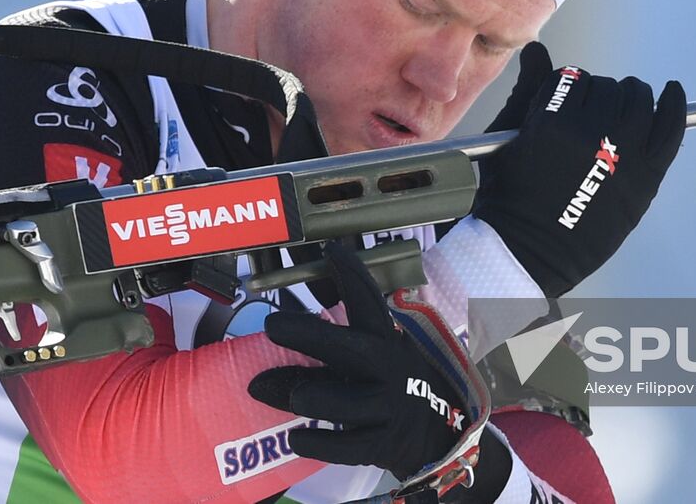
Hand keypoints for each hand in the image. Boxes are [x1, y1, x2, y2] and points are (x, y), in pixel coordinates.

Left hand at [247, 242, 466, 479]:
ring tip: (294, 396)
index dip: (353, 274)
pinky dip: (318, 442)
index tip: (331, 248)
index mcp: (387, 340)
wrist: (437, 437)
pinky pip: (346, 445)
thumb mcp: (366, 366)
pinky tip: (297, 439)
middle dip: (310, 335)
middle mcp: (390, 368)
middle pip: (350, 348)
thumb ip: (318, 363)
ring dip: (313, 396)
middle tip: (272, 324)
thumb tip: (258, 371)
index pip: (371, 301)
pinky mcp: (383, 444)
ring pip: (345, 402)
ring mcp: (389, 407)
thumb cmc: (390, 389)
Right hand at [474, 42, 686, 296]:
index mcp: (552, 124)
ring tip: (624, 103)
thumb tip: (538, 51)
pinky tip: (673, 92)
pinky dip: (675, 104)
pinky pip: (671, 128)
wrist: (529, 251)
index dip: (569, 85)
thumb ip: (527, 91)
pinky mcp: (646, 176)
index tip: (568, 98)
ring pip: (638, 99)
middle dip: (597, 93)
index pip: (571, 77)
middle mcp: (591, 135)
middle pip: (605, 87)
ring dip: (630, 95)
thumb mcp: (506, 140)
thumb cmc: (510, 197)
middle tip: (591, 110)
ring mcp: (624, 155)